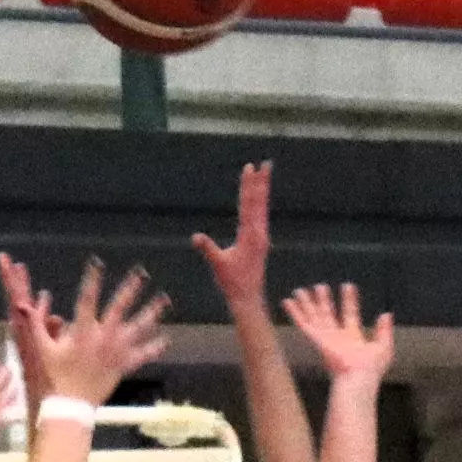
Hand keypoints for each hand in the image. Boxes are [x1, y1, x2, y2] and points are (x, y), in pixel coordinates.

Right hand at [0, 253, 171, 408]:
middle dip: (130, 288)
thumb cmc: (54, 377)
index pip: (88, 298)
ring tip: (163, 299)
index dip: (92, 279)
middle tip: (141, 272)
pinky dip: (154, 348)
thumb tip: (21, 303)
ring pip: (138, 328)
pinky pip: (142, 355)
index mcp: (83, 331)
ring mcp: (116, 352)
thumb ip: (35, 323)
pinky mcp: (123, 366)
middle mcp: (103, 338)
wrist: (70, 407)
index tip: (97, 263)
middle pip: (120, 308)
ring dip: (151, 312)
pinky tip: (165, 339)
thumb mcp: (42, 349)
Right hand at [193, 160, 271, 311]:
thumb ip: (208, 249)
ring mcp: (261, 237)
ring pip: (262, 208)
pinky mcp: (260, 242)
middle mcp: (259, 233)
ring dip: (262, 191)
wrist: (248, 297)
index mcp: (250, 235)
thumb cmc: (233, 283)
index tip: (250, 169)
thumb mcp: (219, 264)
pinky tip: (260, 201)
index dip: (248, 185)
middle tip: (266, 164)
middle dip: (261, 182)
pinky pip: (260, 217)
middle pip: (259, 202)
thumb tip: (196, 237)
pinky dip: (260, 205)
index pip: (249, 204)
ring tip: (265, 176)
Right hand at [281, 279, 393, 381]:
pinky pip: (303, 323)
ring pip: (314, 317)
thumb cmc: (371, 368)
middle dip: (323, 301)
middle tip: (320, 286)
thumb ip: (384, 330)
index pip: (349, 314)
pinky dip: (295, 313)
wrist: (358, 377)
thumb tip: (387, 314)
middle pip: (327, 315)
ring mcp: (325, 338)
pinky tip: (288, 302)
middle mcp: (336, 337)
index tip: (348, 286)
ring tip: (300, 290)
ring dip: (307, 303)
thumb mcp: (383, 347)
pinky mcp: (316, 339)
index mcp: (352, 338)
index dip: (349, 300)